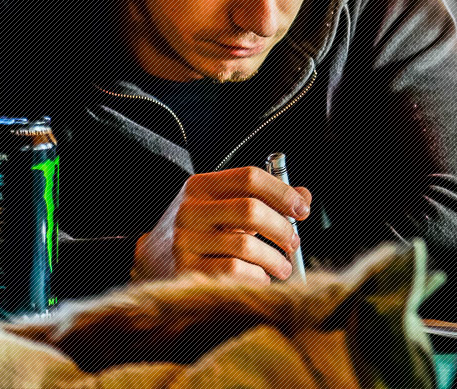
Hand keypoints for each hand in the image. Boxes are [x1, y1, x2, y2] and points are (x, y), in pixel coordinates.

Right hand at [133, 166, 312, 284]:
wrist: (152, 261)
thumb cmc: (199, 230)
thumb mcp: (224, 205)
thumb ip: (263, 198)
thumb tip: (304, 197)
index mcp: (200, 187)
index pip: (250, 178)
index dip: (282, 193)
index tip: (302, 209)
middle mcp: (189, 211)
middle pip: (250, 211)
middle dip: (281, 228)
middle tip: (293, 242)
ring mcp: (184, 243)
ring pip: (245, 246)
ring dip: (274, 258)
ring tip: (283, 266)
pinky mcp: (185, 273)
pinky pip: (234, 273)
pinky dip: (256, 276)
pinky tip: (260, 277)